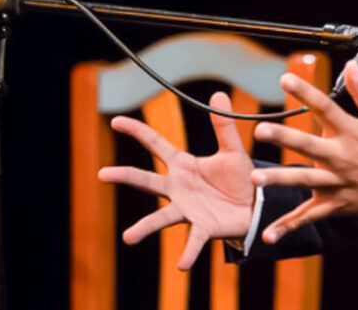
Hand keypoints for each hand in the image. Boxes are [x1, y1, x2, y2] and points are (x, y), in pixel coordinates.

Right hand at [98, 91, 254, 268]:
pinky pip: (193, 240)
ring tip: (128, 237)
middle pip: (147, 180)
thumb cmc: (239, 178)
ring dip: (145, 227)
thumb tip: (217, 93)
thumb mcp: (232, 149)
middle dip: (125, 176)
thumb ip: (223, 125)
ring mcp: (188, 209)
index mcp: (183, 165)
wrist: (254, 206)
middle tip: (102, 173)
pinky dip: (188, 252)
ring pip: (161, 216)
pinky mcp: (203, 227)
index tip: (115, 120)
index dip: (137, 131)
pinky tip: (181, 264)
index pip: (155, 144)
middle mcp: (179, 188)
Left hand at [251, 60, 357, 243]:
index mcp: (353, 133)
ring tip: (256, 178)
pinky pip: (309, 217)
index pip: (326, 108)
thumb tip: (351, 65)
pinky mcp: (335, 204)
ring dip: (280, 180)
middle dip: (285, 138)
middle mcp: (342, 158)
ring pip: (305, 181)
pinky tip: (268, 234)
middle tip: (261, 131)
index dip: (306, 93)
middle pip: (310, 146)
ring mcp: (338, 184)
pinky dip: (289, 226)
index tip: (285, 80)